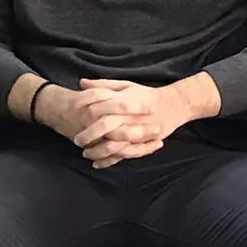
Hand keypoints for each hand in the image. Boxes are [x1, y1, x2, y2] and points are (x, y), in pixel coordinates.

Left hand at [72, 78, 199, 167]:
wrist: (172, 105)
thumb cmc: (146, 95)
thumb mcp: (126, 86)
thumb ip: (103, 85)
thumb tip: (81, 83)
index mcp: (124, 102)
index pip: (99, 109)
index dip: (85, 116)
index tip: (73, 120)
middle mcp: (130, 117)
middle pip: (105, 127)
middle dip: (89, 135)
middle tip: (77, 141)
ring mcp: (137, 132)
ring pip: (114, 145)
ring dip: (97, 151)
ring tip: (86, 154)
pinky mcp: (143, 143)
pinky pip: (124, 155)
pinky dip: (110, 161)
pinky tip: (98, 163)